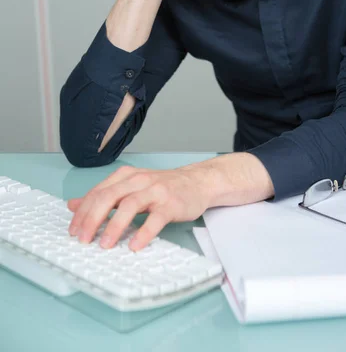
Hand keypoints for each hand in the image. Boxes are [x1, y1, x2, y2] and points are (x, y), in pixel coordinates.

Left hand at [67, 164, 210, 250]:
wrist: (197, 182)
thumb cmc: (162, 187)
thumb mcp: (130, 187)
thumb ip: (104, 195)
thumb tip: (73, 205)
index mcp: (126, 176)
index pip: (98, 192)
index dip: (83, 212)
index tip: (73, 230)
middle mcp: (139, 180)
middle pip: (109, 196)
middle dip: (93, 219)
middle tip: (83, 239)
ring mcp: (156, 191)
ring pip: (130, 205)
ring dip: (114, 226)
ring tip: (105, 244)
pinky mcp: (171, 204)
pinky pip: (155, 219)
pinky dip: (143, 233)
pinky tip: (135, 246)